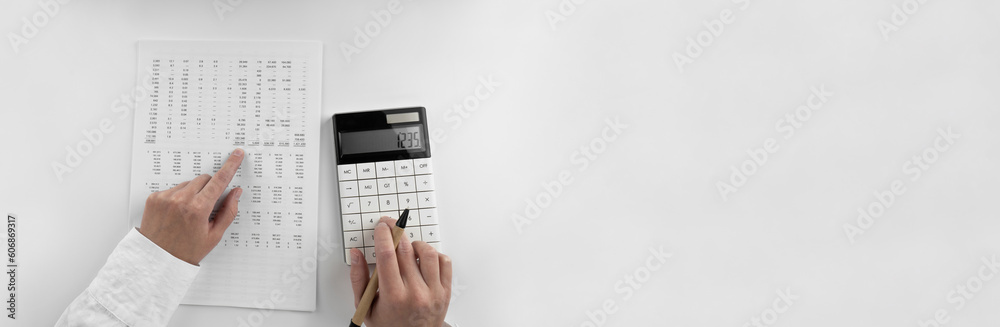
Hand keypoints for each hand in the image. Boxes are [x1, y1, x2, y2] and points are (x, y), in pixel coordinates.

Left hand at [138, 148, 244, 264]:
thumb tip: (235, 193)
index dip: (230, 166)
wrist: (157, 259)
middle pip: (204, 179)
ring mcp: (166, 197)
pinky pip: (173, 189)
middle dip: (209, 187)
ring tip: (188, 214)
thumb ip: (228, 212)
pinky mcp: (155, 198)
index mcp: (198, 209)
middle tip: (207, 206)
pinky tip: (176, 214)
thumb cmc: (187, 250)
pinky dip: (178, 197)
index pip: (219, 181)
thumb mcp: (214, 235)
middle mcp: (181, 199)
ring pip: (188, 184)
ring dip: (193, 193)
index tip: (236, 155)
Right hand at [350, 217, 451, 326]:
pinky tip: (423, 258)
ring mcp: (433, 292)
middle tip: (390, 226)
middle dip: (396, 231)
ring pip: (427, 253)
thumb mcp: (365, 306)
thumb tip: (356, 254)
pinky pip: (444, 262)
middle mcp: (415, 293)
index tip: (380, 227)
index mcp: (393, 296)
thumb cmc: (389, 326)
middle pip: (406, 250)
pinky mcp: (445, 292)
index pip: (387, 255)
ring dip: (415, 243)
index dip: (383, 235)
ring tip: (407, 246)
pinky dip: (434, 254)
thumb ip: (358, 279)